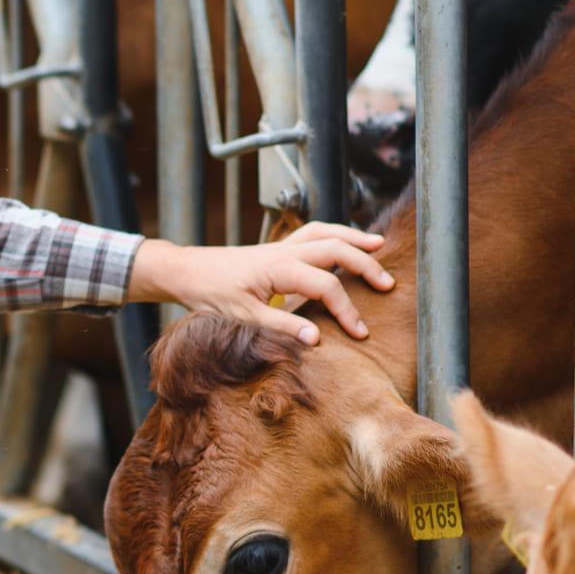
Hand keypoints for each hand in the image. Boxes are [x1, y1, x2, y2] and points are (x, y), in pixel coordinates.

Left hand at [124, 223, 395, 345]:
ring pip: (325, 233)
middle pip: (336, 249)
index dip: (347, 310)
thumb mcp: (244, 318)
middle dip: (365, 264)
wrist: (186, 271)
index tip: (360, 332)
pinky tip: (344, 242)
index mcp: (280, 267)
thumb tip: (316, 340)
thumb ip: (281, 328)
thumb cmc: (210, 293)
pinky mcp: (277, 248)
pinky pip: (312, 234)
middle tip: (387, 283)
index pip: (327, 286)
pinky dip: (333, 235)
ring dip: (353, 238)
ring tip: (378, 246)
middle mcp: (284, 251)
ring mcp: (281, 246)